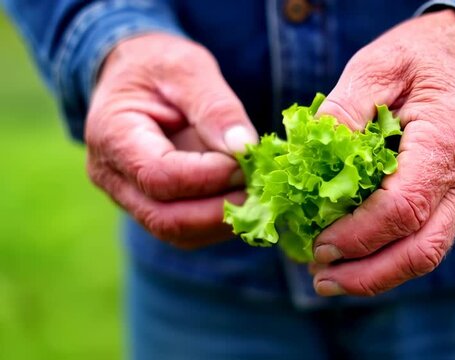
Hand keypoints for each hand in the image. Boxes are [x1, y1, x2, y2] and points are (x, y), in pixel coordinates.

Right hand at [86, 33, 257, 247]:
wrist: (136, 77)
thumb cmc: (159, 66)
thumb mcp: (187, 69)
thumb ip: (215, 107)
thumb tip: (243, 148)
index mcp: (112, 136)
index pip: (158, 176)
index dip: (208, 176)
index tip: (245, 161)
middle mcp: (114, 177)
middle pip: (166, 219)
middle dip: (221, 210)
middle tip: (261, 189)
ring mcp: (131, 198)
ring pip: (179, 233)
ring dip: (225, 221)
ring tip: (259, 194)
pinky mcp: (155, 207)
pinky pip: (189, 230)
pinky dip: (221, 221)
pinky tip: (248, 200)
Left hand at [310, 10, 454, 295]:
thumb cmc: (429, 57)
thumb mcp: (381, 64)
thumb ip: (346, 108)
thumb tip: (311, 155)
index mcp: (446, 143)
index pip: (404, 208)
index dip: (358, 234)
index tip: (319, 244)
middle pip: (422, 250)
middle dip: (367, 275)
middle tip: (320, 278)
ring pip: (428, 254)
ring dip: (378, 276)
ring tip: (331, 280)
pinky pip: (428, 241)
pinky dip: (391, 258)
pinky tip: (358, 259)